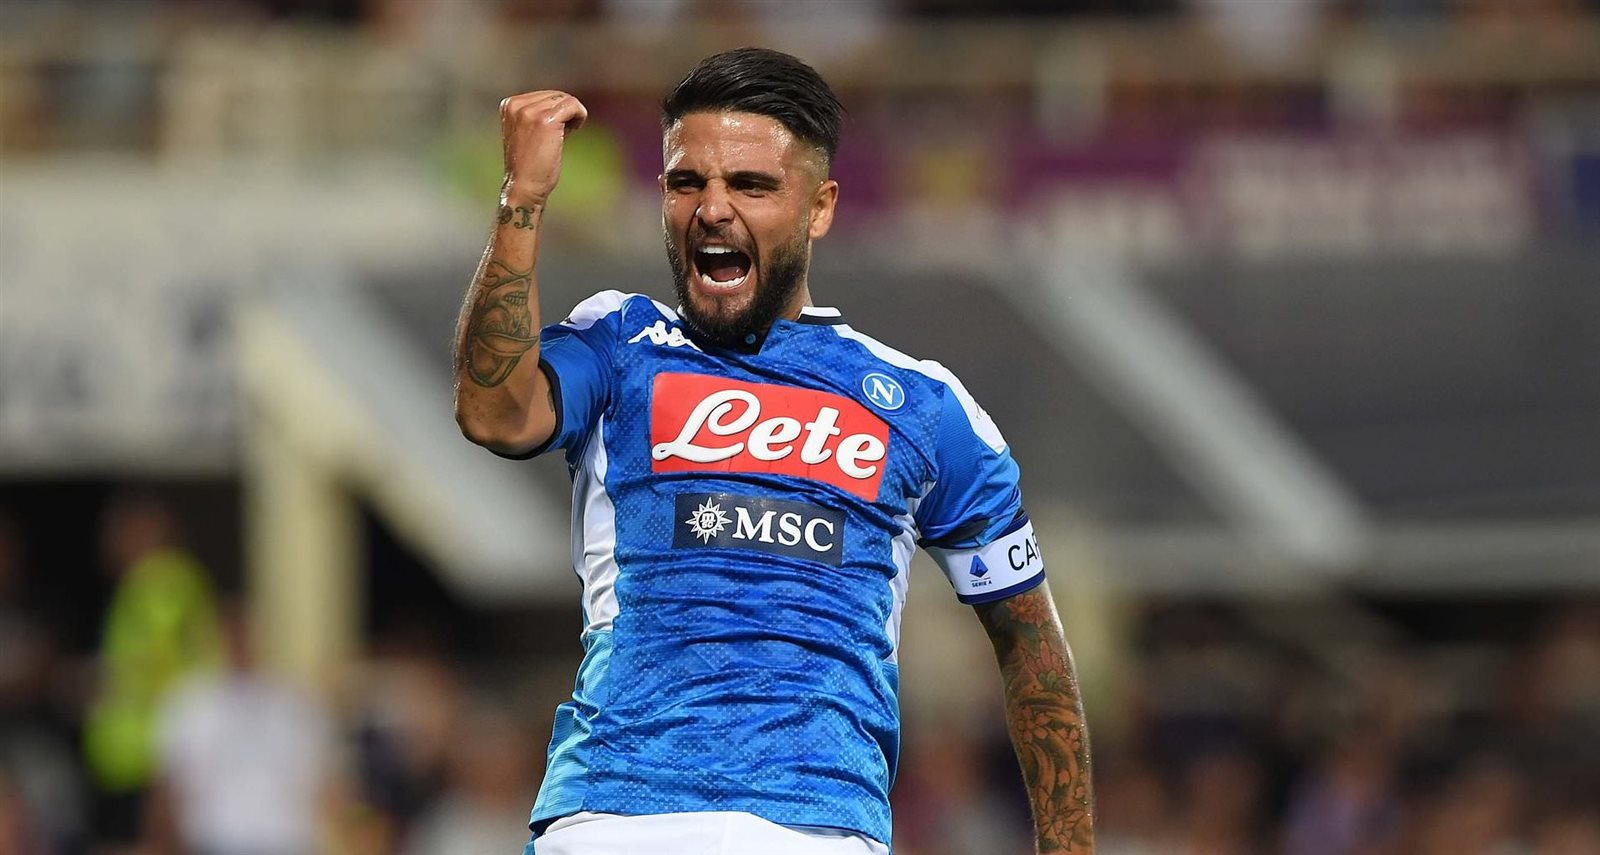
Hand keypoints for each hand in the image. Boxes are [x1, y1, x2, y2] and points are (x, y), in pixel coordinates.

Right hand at [499, 90, 587, 207]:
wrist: (523, 186)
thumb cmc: (528, 164)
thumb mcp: (526, 131)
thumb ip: (537, 114)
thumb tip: (566, 102)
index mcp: (509, 105)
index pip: (544, 94)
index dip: (556, 111)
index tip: (556, 129)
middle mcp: (517, 105)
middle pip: (556, 95)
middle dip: (565, 113)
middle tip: (564, 134)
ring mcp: (530, 112)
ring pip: (566, 99)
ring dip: (573, 115)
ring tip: (566, 134)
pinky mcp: (546, 120)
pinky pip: (573, 106)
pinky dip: (580, 116)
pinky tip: (575, 130)